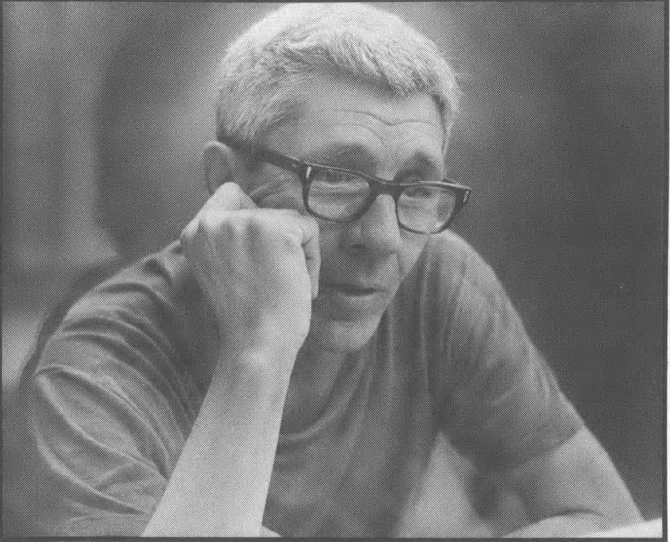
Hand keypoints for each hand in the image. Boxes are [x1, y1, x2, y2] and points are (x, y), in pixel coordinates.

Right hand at [180, 182, 319, 366]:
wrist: (256, 345)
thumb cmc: (246, 316)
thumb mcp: (222, 268)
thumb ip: (230, 239)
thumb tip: (263, 217)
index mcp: (194, 231)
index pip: (231, 193)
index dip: (253, 217)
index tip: (258, 255)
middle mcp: (213, 221)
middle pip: (265, 208)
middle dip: (277, 241)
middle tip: (271, 279)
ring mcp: (244, 222)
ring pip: (289, 219)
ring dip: (296, 252)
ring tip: (283, 284)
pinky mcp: (276, 228)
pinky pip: (309, 229)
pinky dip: (312, 258)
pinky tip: (298, 284)